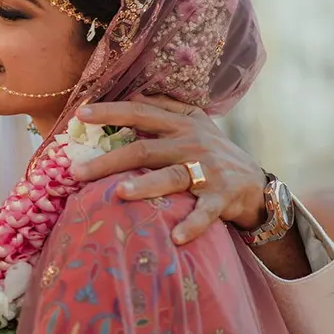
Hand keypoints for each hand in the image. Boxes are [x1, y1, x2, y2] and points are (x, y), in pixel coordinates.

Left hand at [73, 94, 267, 244]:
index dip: (111, 112)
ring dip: (145, 186)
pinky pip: (204, 213)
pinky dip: (191, 225)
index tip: (81, 113)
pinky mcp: (222, 198)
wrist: (256, 184)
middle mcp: (192, 144)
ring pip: (171, 177)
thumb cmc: (213, 152)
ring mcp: (208, 171)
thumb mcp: (195, 123)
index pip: (141, 113)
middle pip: (145, 150)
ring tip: (119, 192)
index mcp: (182, 125)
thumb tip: (133, 95)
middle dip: (109, 160)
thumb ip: (166, 109)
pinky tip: (175, 238)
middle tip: (77, 171)